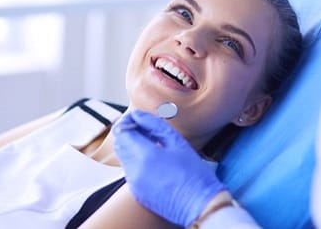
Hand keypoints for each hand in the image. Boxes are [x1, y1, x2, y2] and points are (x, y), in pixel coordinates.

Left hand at [113, 110, 225, 226]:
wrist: (200, 205)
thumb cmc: (193, 173)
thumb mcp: (177, 142)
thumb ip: (154, 125)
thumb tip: (138, 115)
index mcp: (145, 155)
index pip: (122, 132)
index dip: (126, 122)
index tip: (136, 118)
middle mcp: (134, 170)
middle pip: (120, 144)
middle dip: (128, 134)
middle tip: (145, 130)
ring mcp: (134, 183)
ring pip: (124, 157)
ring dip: (132, 147)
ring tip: (152, 144)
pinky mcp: (137, 192)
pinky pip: (130, 171)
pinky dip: (137, 162)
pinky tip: (155, 161)